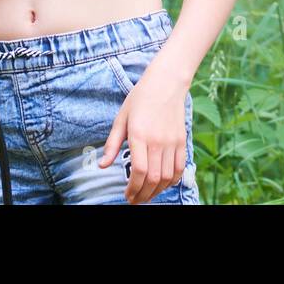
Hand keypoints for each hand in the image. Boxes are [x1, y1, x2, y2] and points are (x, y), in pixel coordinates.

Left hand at [98, 61, 189, 203]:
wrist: (166, 83)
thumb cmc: (140, 98)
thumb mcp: (121, 118)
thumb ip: (112, 144)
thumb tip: (102, 166)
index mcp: (139, 135)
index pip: (138, 170)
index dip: (133, 188)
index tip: (127, 195)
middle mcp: (157, 141)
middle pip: (153, 178)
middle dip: (143, 194)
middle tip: (135, 200)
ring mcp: (172, 142)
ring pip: (167, 177)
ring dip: (156, 191)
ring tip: (147, 194)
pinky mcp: (182, 141)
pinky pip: (179, 168)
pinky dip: (171, 181)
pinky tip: (162, 184)